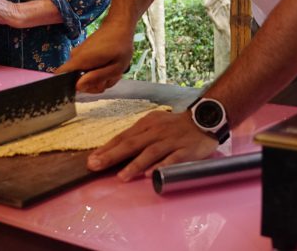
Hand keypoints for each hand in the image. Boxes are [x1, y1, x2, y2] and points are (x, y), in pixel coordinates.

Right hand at [56, 23, 133, 92]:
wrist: (119, 26)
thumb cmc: (121, 45)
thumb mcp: (115, 67)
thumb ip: (97, 77)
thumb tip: (78, 87)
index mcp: (80, 60)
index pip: (60, 76)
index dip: (70, 87)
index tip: (90, 86)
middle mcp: (75, 57)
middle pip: (76, 81)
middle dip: (94, 84)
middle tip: (109, 77)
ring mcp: (78, 55)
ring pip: (84, 76)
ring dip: (98, 78)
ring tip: (112, 70)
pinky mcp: (83, 55)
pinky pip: (86, 69)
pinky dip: (98, 72)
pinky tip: (108, 67)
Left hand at [87, 110, 218, 180]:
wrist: (205, 118)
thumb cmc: (175, 125)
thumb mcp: (154, 124)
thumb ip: (138, 136)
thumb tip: (115, 150)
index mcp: (147, 124)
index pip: (123, 137)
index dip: (107, 148)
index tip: (91, 159)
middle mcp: (156, 132)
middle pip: (132, 144)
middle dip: (112, 156)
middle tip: (95, 166)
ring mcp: (171, 141)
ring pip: (150, 152)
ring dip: (135, 164)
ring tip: (121, 176)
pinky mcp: (185, 150)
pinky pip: (172, 159)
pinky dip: (161, 166)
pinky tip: (150, 174)